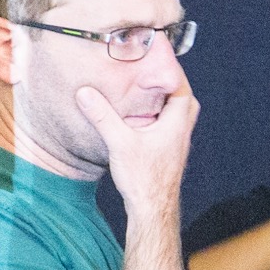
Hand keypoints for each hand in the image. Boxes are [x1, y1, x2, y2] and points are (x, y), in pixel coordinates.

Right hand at [77, 82, 197, 210]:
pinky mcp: (170, 155)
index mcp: (176, 123)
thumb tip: (85, 93)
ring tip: (148, 93)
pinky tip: (143, 120)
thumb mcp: (119, 143)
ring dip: (167, 102)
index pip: (182, 87)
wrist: (153, 210)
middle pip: (184, 99)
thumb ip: (102, 116)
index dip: (172, 71)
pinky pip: (171, 128)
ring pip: (179, 115)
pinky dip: (161, 117)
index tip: (158, 58)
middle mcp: (182, 132)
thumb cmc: (143, 178)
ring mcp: (178, 144)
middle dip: (172, 84)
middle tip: (154, 74)